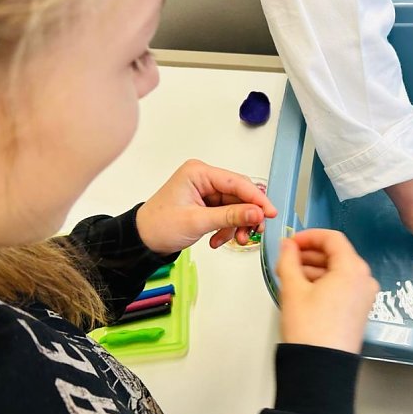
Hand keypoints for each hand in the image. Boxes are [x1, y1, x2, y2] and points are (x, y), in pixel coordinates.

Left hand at [136, 159, 276, 253]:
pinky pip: (228, 214)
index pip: (237, 182)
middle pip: (240, 194)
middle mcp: (204, 178)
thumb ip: (230, 216)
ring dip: (238, 225)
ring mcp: (206, 191)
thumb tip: (257, 212)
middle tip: (252, 232)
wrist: (143, 240)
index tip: (270, 213)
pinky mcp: (207, 203)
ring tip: (235, 240)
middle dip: (247, 215)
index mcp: (198, 173)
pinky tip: (217, 240)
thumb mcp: (197, 221)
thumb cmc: (159, 226)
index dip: (257, 198)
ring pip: (236, 206)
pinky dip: (227, 228)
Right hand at [276, 229, 378, 353]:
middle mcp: (364, 280)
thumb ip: (288, 260)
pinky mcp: (359, 311)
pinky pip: (342, 287)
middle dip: (309, 254)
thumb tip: (287, 245)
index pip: (332, 239)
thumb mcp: (293, 289)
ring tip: (290, 276)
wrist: (321, 368)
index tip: (290, 242)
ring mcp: (364, 297)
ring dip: (314, 269)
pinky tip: (303, 290)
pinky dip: (324, 283)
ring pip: (338, 271)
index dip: (309, 236)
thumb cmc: (309, 329)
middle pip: (336, 254)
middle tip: (286, 260)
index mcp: (353, 269)